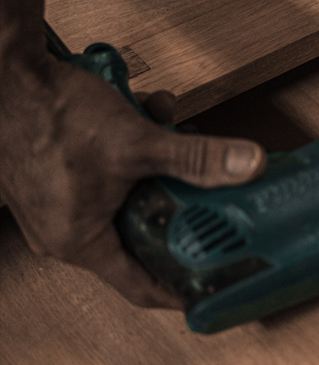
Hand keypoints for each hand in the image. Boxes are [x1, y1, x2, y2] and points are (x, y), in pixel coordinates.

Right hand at [0, 54, 265, 308]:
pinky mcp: (56, 173)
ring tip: (174, 131)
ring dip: (158, 162)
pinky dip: (133, 144)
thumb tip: (248, 165)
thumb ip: (197, 158)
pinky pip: (108, 172)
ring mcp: (56, 203)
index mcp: (78, 241)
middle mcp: (62, 230)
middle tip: (210, 198)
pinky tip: (147, 110)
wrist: (5, 74)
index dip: (180, 290)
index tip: (211, 289)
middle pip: (139, 236)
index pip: (140, 287)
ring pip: (127, 194)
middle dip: (178, 207)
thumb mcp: (138, 142)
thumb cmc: (49, 114)